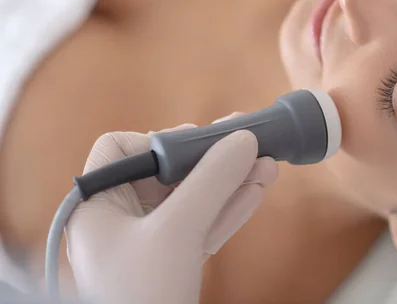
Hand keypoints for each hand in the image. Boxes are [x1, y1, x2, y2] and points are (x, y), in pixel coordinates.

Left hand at [65, 118, 277, 303]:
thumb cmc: (143, 298)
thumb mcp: (178, 231)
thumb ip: (211, 181)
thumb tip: (243, 139)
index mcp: (99, 205)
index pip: (121, 150)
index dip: (157, 141)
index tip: (195, 147)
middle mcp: (119, 220)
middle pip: (168, 173)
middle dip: (213, 160)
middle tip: (251, 143)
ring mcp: (147, 242)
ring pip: (191, 200)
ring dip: (230, 183)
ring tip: (267, 166)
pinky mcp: (171, 261)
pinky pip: (200, 225)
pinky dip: (227, 209)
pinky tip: (255, 192)